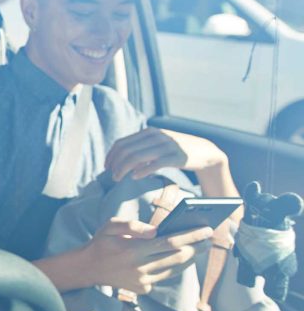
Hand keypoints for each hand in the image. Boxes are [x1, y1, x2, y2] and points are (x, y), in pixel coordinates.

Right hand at [81, 217, 211, 293]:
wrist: (88, 268)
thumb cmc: (102, 242)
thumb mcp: (110, 225)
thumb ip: (132, 225)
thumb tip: (155, 230)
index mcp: (133, 250)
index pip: (169, 242)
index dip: (191, 236)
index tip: (206, 230)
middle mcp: (140, 267)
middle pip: (177, 257)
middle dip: (197, 247)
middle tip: (209, 238)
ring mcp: (143, 280)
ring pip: (175, 269)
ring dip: (190, 258)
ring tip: (200, 247)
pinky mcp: (144, 288)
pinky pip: (165, 276)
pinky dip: (176, 267)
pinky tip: (182, 258)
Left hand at [105, 127, 227, 180]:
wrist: (205, 151)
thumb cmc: (176, 150)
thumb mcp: (158, 143)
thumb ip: (141, 146)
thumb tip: (120, 159)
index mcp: (149, 132)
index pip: (122, 143)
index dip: (111, 156)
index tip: (106, 167)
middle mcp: (156, 136)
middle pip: (126, 151)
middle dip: (115, 164)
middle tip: (112, 176)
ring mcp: (167, 146)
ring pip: (137, 157)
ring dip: (124, 169)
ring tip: (119, 179)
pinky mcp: (176, 157)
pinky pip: (154, 164)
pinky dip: (141, 171)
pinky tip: (135, 177)